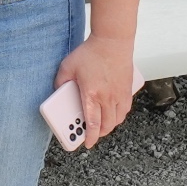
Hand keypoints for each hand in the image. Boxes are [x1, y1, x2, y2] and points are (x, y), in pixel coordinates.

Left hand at [51, 33, 138, 151]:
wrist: (113, 41)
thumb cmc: (91, 53)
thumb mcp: (67, 67)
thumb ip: (60, 82)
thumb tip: (58, 93)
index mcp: (92, 95)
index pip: (93, 123)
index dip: (90, 137)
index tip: (87, 144)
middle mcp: (108, 98)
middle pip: (107, 125)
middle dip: (99, 134)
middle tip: (91, 134)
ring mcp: (120, 94)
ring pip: (117, 119)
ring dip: (109, 126)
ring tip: (100, 125)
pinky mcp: (128, 90)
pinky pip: (125, 110)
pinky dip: (118, 116)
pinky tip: (112, 114)